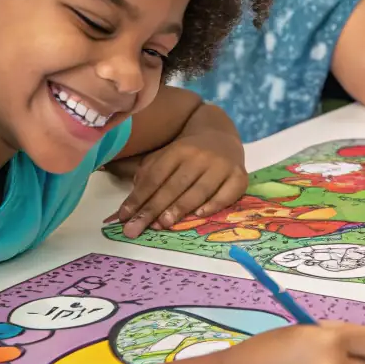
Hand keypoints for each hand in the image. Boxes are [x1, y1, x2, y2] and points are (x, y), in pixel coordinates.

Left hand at [106, 131, 247, 236]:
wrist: (223, 136)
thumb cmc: (189, 153)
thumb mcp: (167, 155)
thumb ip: (149, 173)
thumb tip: (133, 200)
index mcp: (179, 150)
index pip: (155, 176)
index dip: (139, 197)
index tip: (124, 217)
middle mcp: (201, 156)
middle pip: (174, 185)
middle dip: (153, 208)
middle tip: (137, 227)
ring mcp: (222, 166)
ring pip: (199, 190)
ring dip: (179, 208)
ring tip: (162, 224)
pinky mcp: (240, 176)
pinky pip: (227, 193)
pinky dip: (214, 205)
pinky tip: (199, 215)